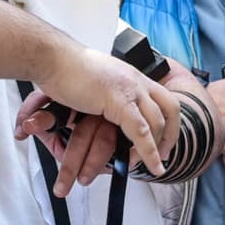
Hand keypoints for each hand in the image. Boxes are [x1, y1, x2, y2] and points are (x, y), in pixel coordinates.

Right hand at [18, 45, 177, 191]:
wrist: (53, 58)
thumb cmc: (66, 67)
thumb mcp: (96, 79)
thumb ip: (107, 92)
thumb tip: (104, 106)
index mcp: (131, 75)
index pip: (163, 97)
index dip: (169, 120)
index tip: (164, 138)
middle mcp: (136, 80)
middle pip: (170, 109)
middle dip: (171, 135)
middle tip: (164, 155)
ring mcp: (130, 89)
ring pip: (157, 123)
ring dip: (157, 147)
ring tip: (154, 165)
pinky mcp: (118, 102)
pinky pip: (140, 133)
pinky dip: (149, 152)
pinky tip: (151, 166)